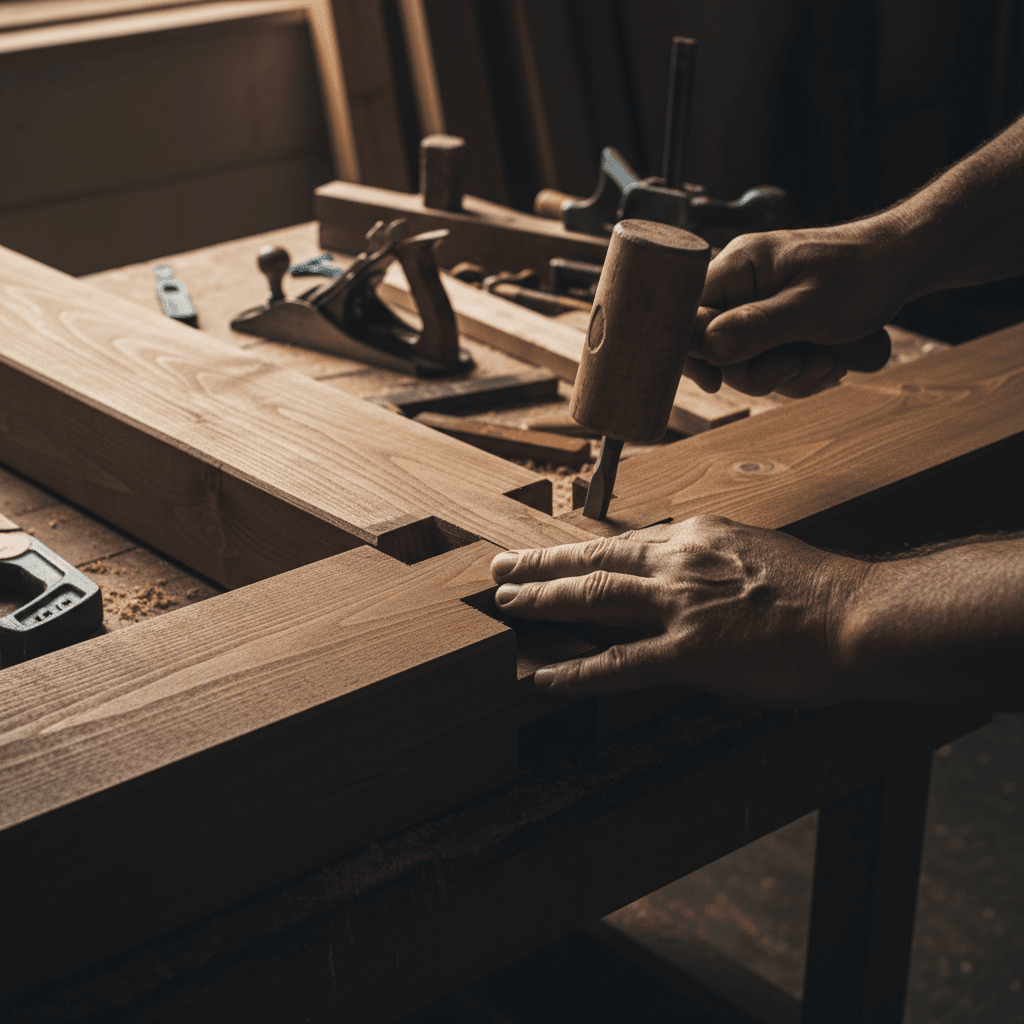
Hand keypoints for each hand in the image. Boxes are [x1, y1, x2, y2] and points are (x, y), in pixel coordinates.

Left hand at [490, 515, 868, 705]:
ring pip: (594, 599)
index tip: (553, 555)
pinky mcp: (691, 653)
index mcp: (697, 537)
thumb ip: (712, 557)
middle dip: (540, 563)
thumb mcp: (758, 550)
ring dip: (542, 600)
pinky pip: (620, 664)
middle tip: (499, 568)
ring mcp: (681, 607)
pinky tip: (543, 676)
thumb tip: (685, 568)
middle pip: (593, 561)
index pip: (623, 544)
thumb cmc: (820, 588)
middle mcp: (679, 562)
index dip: (581, 552)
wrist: (859, 615)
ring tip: (504, 604)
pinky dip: (576, 671)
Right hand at [686, 218, 910, 396]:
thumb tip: (707, 348)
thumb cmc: (864, 274)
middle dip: (757, 371)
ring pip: (745, 363)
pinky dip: (799, 373)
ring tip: (827, 363)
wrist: (905, 264)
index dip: (693, 352)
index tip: (715, 382)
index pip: (686, 314)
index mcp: (738, 266)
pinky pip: (769, 363)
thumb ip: (756, 328)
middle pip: (716, 349)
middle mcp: (741, 285)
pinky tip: (829, 362)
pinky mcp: (776, 325)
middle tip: (797, 367)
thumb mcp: (810, 307)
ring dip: (786, 376)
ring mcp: (757, 307)